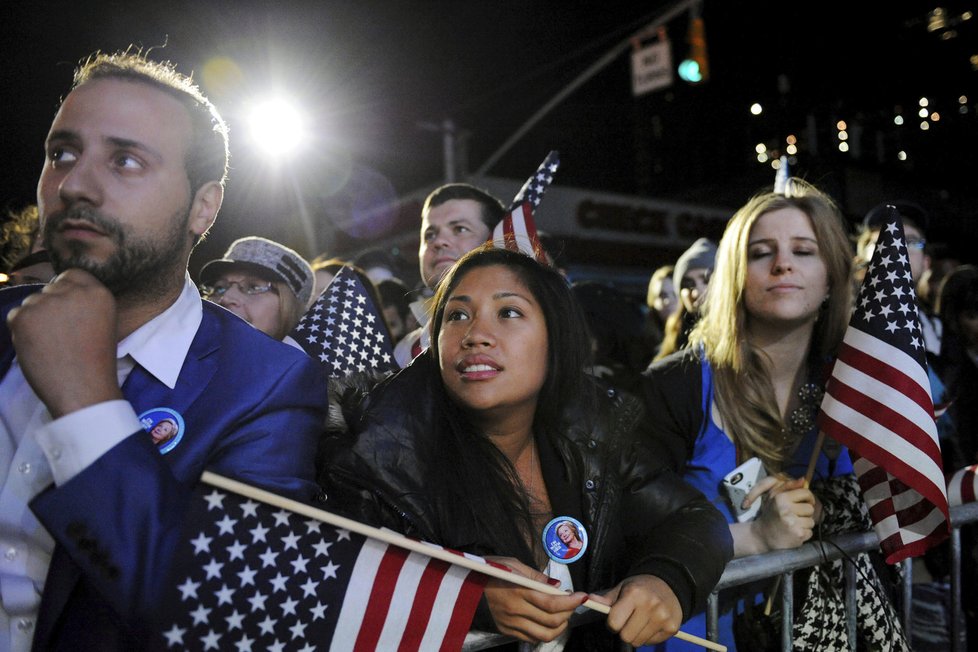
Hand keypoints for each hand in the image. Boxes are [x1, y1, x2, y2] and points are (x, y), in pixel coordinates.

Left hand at [7, 269, 121, 416]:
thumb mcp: (103, 323)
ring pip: (31, 302)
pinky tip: (38, 348)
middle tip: (58, 333)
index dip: (66, 291)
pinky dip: (21, 331)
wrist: (83, 388)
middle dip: (50, 306)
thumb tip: (57, 295)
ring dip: (35, 318)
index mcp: (98, 293)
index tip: (67, 309)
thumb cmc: (95, 362)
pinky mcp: (24, 317)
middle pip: (50, 288)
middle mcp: (72, 292)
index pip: (72, 275)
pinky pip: (15, 316)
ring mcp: (46, 303)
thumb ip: (84, 304)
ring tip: (50, 344)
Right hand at [483, 556, 586, 642]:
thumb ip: (535, 576)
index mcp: (519, 591)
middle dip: (568, 613)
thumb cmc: (491, 571)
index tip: (582, 597)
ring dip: (559, 627)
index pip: (552, 603)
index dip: (571, 602)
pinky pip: (531, 638)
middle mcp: (516, 611)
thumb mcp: (512, 564)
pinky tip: (545, 622)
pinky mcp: (506, 631)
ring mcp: (511, 624)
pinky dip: (544, 632)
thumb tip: (555, 586)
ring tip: (562, 616)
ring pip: (544, 635)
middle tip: (572, 603)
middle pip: (552, 621)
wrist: (466, 587)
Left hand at [591, 574, 681, 646]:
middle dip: (623, 631)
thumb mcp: (621, 589)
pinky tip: (651, 624)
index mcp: (634, 594)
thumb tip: (588, 600)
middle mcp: (650, 605)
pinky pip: (651, 642)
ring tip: (640, 621)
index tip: (616, 618)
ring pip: (638, 642)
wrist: (668, 585)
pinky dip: (648, 636)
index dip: (612, 623)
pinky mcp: (672, 628)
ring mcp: (663, 617)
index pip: (614, 622)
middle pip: (626, 636)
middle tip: (628, 621)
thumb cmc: (639, 588)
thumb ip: (605, 599)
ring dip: (635, 635)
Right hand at [747, 476, 815, 550]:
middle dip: (805, 513)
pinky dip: (804, 534)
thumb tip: (803, 479)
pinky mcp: (798, 534)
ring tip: (793, 525)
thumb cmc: (770, 515)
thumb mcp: (774, 497)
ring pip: (811, 521)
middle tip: (795, 516)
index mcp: (780, 498)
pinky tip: (794, 533)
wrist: (762, 536)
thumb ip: (788, 486)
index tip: (806, 502)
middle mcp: (786, 509)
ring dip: (804, 524)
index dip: (809, 498)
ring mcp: (792, 522)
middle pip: (810, 508)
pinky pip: (810, 532)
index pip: (805, 493)